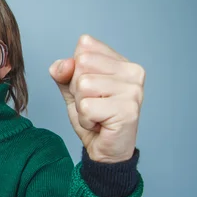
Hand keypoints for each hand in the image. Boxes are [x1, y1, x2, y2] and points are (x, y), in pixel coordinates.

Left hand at [49, 34, 144, 162]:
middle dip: (77, 89)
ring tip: (96, 115)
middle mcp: (133, 72)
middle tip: (93, 105)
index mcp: (122, 61)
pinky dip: (85, 120)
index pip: (85, 45)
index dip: (75, 69)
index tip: (90, 89)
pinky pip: (86, 107)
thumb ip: (64, 72)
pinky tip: (99, 124)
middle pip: (82, 63)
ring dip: (81, 106)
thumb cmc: (93, 118)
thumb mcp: (72, 90)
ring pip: (83, 85)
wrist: (105, 151)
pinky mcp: (127, 110)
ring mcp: (133, 90)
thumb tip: (63, 65)